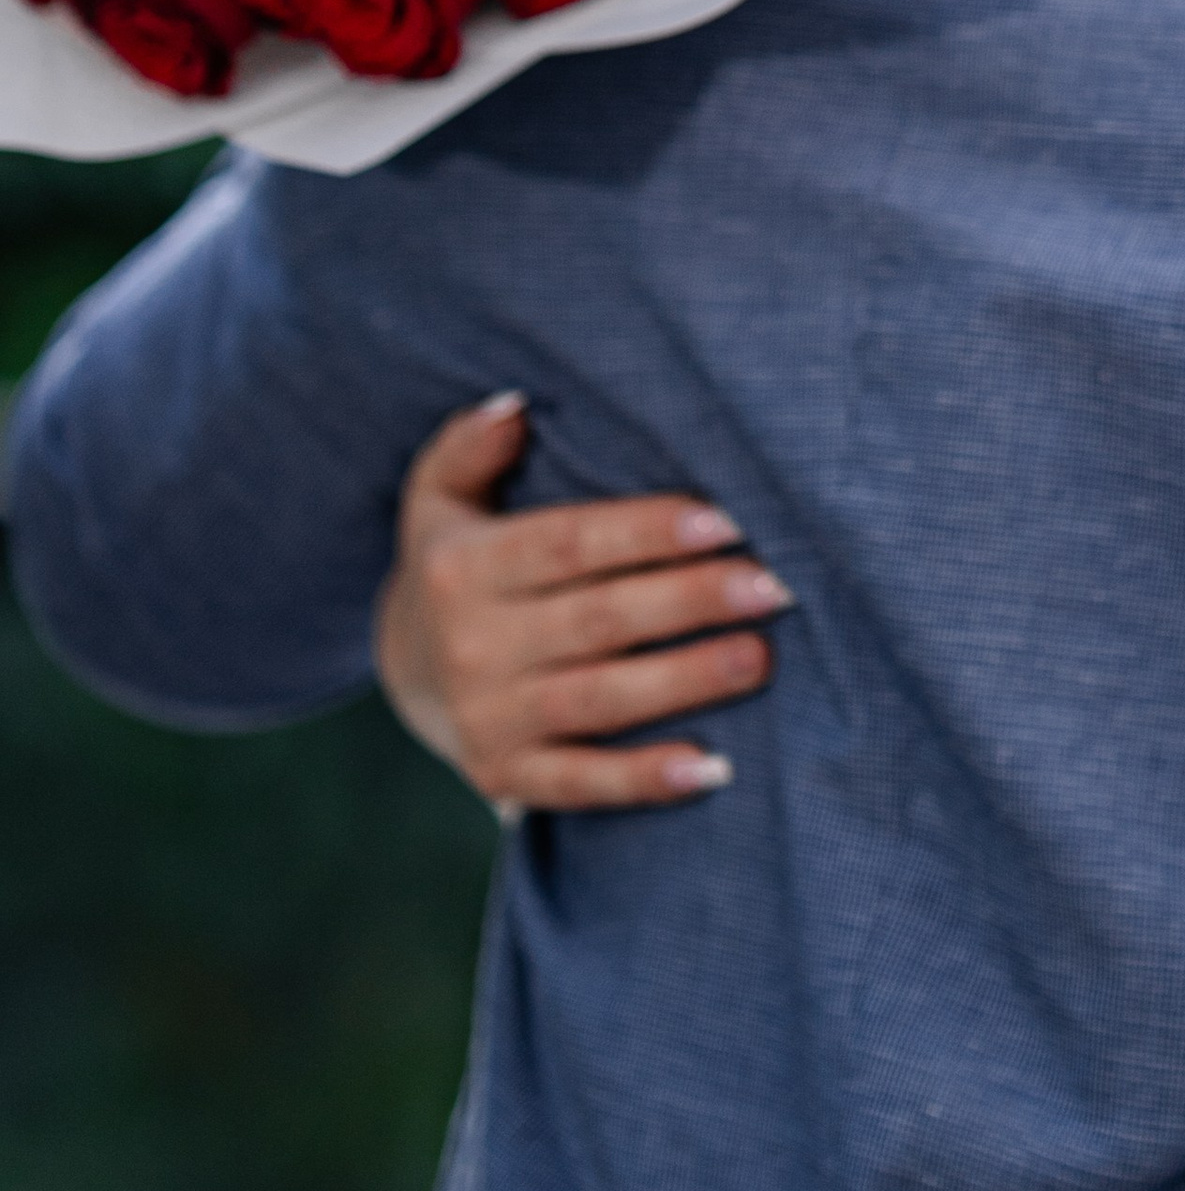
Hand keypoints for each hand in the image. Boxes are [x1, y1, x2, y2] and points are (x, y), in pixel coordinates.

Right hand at [373, 393, 786, 813]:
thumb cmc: (461, 559)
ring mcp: (489, 718)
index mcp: (465, 567)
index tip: (726, 520)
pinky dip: (644, 782)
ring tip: (759, 658)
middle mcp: (474, 645)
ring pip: (599, 701)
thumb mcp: (442, 494)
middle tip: (774, 587)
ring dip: (684, 683)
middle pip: (598, 621)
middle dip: (690, 602)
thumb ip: (472, 444)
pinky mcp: (505, 776)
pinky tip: (714, 770)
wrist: (405, 667)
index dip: (647, 532)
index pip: (568, 544)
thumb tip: (515, 406)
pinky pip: (581, 784)